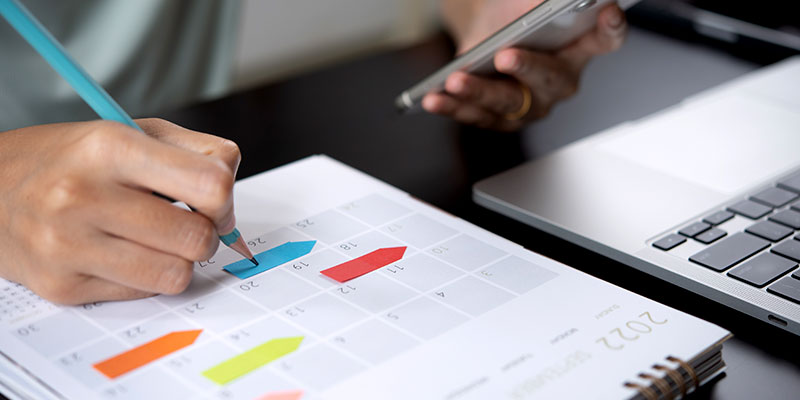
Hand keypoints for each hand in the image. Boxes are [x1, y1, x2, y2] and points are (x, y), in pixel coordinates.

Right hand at [0, 118, 240, 303]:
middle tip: (185, 224)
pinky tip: (122, 254)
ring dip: (178, 260)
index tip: (214, 203)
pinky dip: (146, 278)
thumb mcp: (133, 132)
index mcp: (109, 146)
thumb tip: (230, 198)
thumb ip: (198, 152)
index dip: (225, 200)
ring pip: (177, 275)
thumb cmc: (74, 160)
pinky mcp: (61, 286)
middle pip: (197, 238)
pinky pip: (144, 294)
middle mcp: (82, 195)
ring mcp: (67, 245)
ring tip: (156, 240)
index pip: (210, 185)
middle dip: (204, 234)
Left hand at [426, 1, 627, 130]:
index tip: (607, 11)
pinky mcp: (501, 118)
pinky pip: (477, 115)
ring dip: (479, 92)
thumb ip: (539, 1)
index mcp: (581, 45)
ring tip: (455, 80)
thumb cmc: (515, 14)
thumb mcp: (528, 1)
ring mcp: (532, 104)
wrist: (485, 33)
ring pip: (508, 103)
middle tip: (505, 56)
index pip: (607, 37)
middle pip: (551, 79)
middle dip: (528, 68)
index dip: (611, 27)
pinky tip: (433, 97)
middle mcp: (561, 80)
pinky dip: (453, 106)